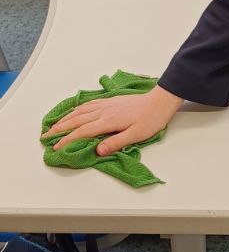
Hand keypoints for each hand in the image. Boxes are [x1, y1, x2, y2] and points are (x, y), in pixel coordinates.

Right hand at [40, 85, 182, 155]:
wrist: (159, 101)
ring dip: (65, 118)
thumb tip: (98, 150)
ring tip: (54, 125)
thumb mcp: (136, 135)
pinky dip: (76, 109)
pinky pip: (87, 104)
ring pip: (80, 111)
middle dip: (59, 129)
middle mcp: (103, 111)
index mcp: (108, 121)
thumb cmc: (150, 119)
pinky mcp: (109, 101)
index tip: (56, 147)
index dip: (67, 140)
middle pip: (76, 120)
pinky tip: (73, 112)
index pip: (82, 132)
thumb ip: (116, 142)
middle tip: (45, 136)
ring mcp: (105, 104)